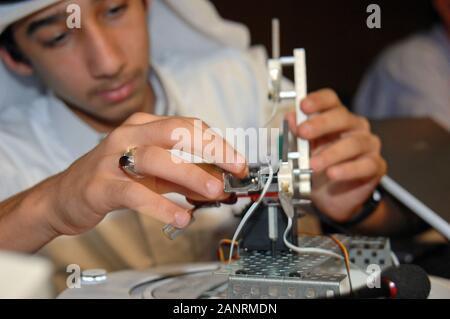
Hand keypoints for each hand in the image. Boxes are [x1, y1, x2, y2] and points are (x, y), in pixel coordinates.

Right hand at [49, 113, 247, 235]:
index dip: (218, 144)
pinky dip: (162, 206)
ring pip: (157, 159)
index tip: (238, 163)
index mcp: (145, 126)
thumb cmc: (114, 179)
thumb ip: (184, 175)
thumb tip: (219, 184)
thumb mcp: (154, 172)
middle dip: (211, 150)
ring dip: (191, 175)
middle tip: (235, 171)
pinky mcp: (101, 185)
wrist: (65, 196)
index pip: (189, 126)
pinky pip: (136, 193)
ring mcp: (112, 158)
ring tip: (214, 193)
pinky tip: (182, 217)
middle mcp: (129, 135)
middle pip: (176, 133)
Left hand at [286, 89, 386, 221]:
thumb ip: (297, 134)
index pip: (330, 101)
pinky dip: (348, 170)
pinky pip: (365, 165)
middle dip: (321, 124)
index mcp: (335, 118)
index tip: (303, 106)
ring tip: (313, 164)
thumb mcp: (302, 151)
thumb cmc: (318, 168)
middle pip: (342, 117)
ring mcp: (367, 145)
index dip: (317, 101)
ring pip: (353, 143)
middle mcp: (354, 127)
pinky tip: (333, 174)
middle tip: (303, 132)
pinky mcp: (376, 165)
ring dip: (330, 153)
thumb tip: (290, 118)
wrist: (330, 198)